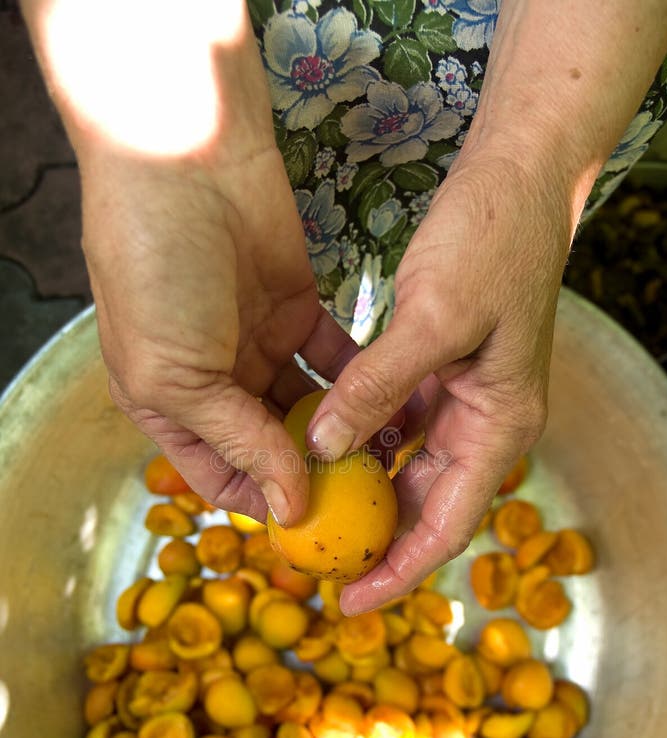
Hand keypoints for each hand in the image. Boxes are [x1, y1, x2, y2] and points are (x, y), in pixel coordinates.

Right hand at [78, 132, 355, 526]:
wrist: (185, 160)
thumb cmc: (155, 270)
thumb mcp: (178, 374)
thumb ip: (239, 440)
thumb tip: (288, 504)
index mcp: (171, 404)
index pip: (223, 476)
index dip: (265, 505)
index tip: (317, 528)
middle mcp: (216, 381)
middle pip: (273, 446)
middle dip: (314, 471)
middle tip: (366, 497)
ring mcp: (259, 344)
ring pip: (310, 406)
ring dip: (344, 431)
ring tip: (386, 458)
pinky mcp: (298, 308)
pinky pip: (335, 358)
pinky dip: (360, 382)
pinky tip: (392, 407)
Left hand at [308, 151, 571, 612]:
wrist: (515, 177)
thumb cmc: (491, 243)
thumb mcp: (433, 320)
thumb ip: (376, 388)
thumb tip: (322, 447)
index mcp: (500, 426)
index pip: (446, 525)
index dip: (398, 572)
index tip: (349, 601)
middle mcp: (484, 424)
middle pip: (424, 506)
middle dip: (374, 539)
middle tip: (313, 562)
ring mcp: (462, 399)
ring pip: (405, 467)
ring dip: (361, 490)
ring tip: (308, 513)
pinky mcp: (439, 372)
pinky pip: (395, 423)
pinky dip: (360, 438)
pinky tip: (317, 443)